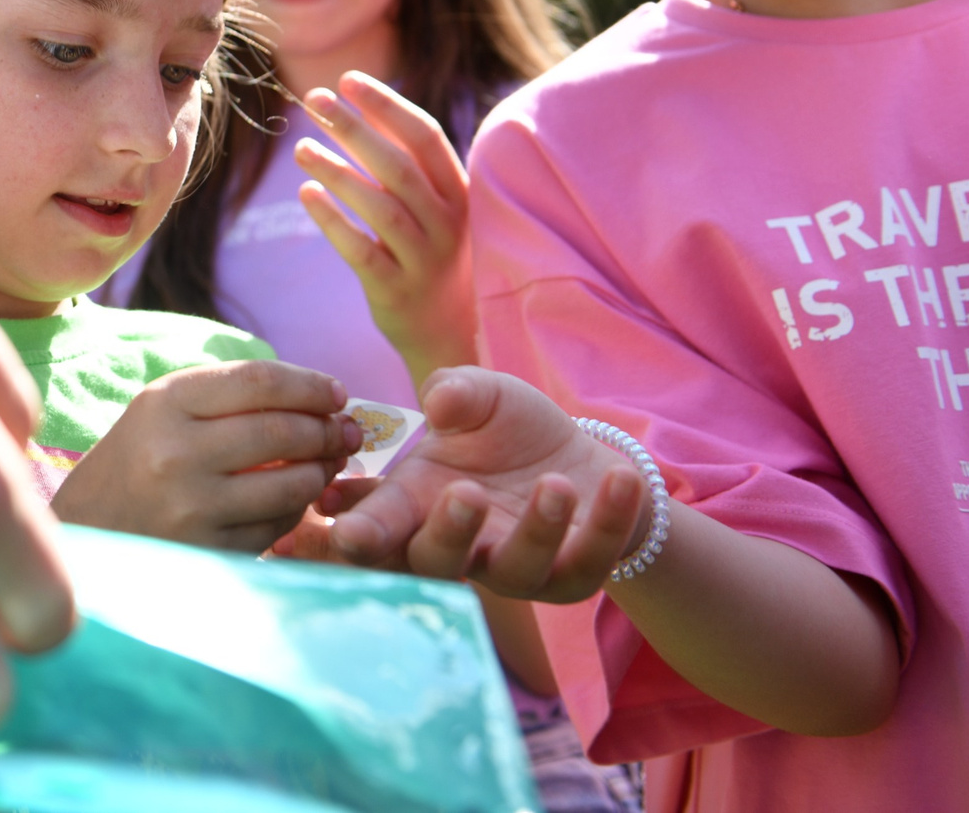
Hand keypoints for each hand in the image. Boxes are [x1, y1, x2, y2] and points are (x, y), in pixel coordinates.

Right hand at [51, 360, 360, 550]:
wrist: (89, 531)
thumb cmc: (138, 460)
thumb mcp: (165, 410)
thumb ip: (231, 398)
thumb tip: (321, 400)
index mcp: (166, 403)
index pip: (259, 381)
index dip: (310, 384)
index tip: (337, 393)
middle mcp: (176, 452)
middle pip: (282, 430)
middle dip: (327, 429)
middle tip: (344, 432)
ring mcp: (192, 506)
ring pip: (290, 483)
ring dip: (321, 472)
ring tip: (328, 464)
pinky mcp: (207, 550)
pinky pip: (276, 526)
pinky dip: (297, 510)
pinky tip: (295, 499)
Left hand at [293, 74, 477, 379]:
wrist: (449, 334)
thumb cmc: (431, 255)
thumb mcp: (434, 208)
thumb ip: (405, 166)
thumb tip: (353, 109)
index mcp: (459, 193)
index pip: (425, 136)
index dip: (386, 105)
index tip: (348, 79)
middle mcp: (447, 223)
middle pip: (398, 166)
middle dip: (354, 127)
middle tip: (314, 99)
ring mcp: (424, 259)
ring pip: (379, 207)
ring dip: (337, 171)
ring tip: (300, 147)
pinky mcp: (396, 291)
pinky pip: (361, 251)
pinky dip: (332, 221)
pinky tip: (306, 193)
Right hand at [309, 368, 648, 602]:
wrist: (571, 455)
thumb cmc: (504, 427)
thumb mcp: (478, 394)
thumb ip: (455, 390)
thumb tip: (439, 402)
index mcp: (416, 506)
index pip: (378, 530)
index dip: (359, 536)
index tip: (347, 533)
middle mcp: (458, 547)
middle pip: (437, 564)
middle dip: (449, 534)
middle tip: (464, 492)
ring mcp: (514, 569)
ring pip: (516, 572)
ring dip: (536, 530)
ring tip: (556, 483)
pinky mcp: (572, 576)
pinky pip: (587, 563)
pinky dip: (607, 524)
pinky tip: (620, 480)